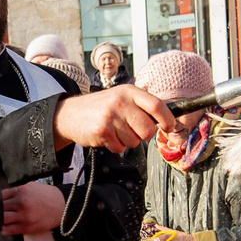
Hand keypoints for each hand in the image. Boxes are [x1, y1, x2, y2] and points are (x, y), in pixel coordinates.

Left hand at [1, 182, 66, 236]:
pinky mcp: (27, 227)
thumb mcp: (31, 187)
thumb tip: (2, 197)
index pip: (0, 195)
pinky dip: (4, 229)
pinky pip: (10, 230)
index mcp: (21, 191)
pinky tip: (2, 228)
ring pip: (3, 219)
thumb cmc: (47, 196)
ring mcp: (23, 216)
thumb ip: (16, 191)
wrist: (62, 206)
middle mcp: (21, 203)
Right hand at [56, 86, 173, 152]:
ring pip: (134, 141)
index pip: (157, 105)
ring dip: (127, 141)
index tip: (170, 127)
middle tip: (132, 131)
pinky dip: (115, 146)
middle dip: (143, 136)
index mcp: (129, 92)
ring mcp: (110, 116)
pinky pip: (120, 148)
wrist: (70, 114)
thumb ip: (142, 106)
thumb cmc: (101, 107)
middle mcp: (120, 102)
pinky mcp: (102, 131)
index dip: (167, 119)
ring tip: (115, 131)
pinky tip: (106, 136)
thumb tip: (169, 121)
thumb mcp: (121, 98)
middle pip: (148, 129)